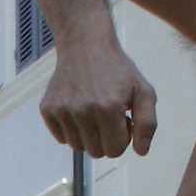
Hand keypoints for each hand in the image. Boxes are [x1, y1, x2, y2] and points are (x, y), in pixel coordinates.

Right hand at [41, 29, 158, 158]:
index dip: (122, 138)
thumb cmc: (118, 70)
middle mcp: (83, 110)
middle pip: (96, 152)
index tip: (122, 120)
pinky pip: (62, 138)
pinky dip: (71, 130)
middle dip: (106, 139)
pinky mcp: (48, 108)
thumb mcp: (143, 91)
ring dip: (89, 136)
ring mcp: (63, 110)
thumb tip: (141, 153)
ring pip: (78, 147)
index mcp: (108, 109)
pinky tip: (78, 110)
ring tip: (94, 113)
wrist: (84, 43)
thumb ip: (147, 124)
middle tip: (108, 116)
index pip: (115, 151)